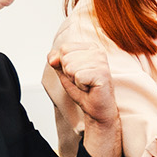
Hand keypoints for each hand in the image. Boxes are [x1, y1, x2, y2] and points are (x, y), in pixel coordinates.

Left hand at [44, 0, 119, 129]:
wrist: (98, 110)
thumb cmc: (84, 91)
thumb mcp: (64, 73)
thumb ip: (57, 60)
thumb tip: (53, 56)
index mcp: (88, 47)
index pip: (62, 48)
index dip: (61, 63)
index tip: (73, 74)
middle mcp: (96, 50)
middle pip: (65, 54)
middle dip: (67, 72)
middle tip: (80, 81)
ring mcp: (101, 61)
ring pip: (70, 64)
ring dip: (74, 79)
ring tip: (85, 85)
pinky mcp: (103, 73)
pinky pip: (77, 74)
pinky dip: (79, 85)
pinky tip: (90, 88)